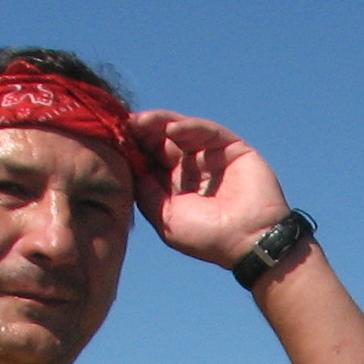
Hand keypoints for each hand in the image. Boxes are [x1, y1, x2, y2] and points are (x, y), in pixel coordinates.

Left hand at [129, 111, 294, 270]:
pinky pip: (208, 131)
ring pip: (183, 131)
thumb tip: (130, 166)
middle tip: (126, 125)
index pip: (152, 159)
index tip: (115, 139)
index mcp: (177, 187)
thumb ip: (146, 191)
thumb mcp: (165, 217)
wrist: (248, 241)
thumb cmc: (207, 237)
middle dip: (144, 132)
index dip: (135, 148)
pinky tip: (171, 129)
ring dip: (161, 124)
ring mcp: (213, 157)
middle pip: (163, 141)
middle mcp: (193, 170)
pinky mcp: (232, 148)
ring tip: (142, 122)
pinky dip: (189, 127)